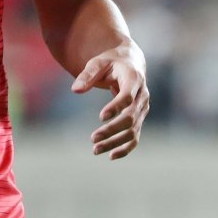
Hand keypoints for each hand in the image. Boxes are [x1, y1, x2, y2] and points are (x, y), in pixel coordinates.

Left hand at [71, 42, 148, 159]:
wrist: (130, 62)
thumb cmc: (110, 61)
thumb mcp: (97, 62)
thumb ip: (87, 75)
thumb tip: (75, 90)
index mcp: (133, 78)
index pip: (128, 97)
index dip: (115, 107)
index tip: (101, 117)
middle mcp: (142, 95)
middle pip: (130, 117)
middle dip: (112, 130)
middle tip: (93, 138)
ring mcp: (143, 109)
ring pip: (132, 130)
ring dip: (115, 142)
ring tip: (95, 150)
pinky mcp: (139, 118)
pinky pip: (135, 137)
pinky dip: (126, 148)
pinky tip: (111, 156)